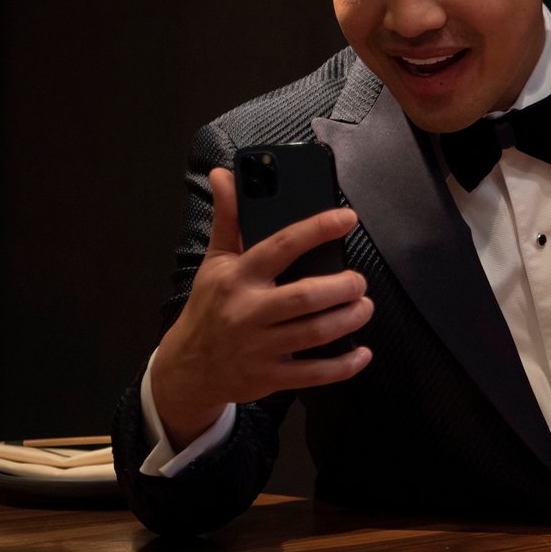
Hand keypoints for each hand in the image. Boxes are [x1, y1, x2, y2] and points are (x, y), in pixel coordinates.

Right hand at [149, 166, 372, 447]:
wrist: (187, 368)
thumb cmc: (210, 306)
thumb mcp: (215, 262)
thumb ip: (229, 219)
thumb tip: (224, 174)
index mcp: (239, 277)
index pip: (281, 246)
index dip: (317, 229)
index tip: (347, 218)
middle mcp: (248, 311)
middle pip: (305, 297)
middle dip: (342, 287)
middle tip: (358, 281)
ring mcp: (259, 347)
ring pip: (314, 333)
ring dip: (349, 319)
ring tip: (364, 307)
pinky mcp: (268, 377)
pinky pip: (313, 374)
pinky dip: (343, 366)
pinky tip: (362, 353)